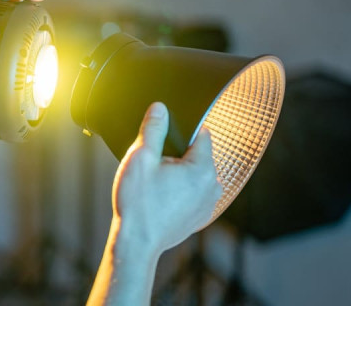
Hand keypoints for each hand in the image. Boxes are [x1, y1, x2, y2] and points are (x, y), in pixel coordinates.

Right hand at [87, 102, 223, 304]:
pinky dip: (179, 192)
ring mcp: (208, 204)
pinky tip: (160, 199)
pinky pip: (192, 193)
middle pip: (197, 156)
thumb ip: (153, 130)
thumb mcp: (140, 158)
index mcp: (203, 168)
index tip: (161, 142)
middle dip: (176, 156)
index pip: (201, 135)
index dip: (179, 133)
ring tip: (154, 186)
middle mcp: (213, 186)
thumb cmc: (138, 202)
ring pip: (194, 175)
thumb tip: (160, 108)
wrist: (137, 243)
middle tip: (152, 168)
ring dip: (178, 174)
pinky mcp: (200, 217)